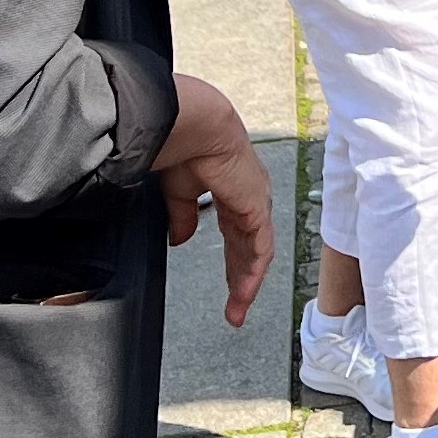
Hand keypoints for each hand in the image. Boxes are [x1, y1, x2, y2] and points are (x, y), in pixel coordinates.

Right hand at [152, 73, 272, 326]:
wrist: (192, 127)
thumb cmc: (183, 146)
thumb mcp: (178, 190)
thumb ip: (182, 215)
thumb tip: (180, 239)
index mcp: (231, 189)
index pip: (236, 231)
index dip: (231, 259)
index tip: (225, 284)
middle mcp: (248, 198)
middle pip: (248, 247)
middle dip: (240, 279)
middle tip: (234, 308)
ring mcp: (255, 203)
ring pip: (256, 253)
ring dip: (246, 284)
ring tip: (236, 311)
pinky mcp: (256, 209)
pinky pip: (259, 249)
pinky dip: (251, 273)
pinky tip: (242, 293)